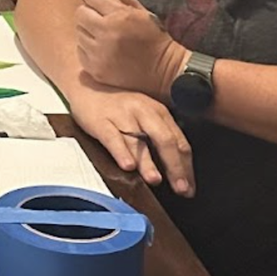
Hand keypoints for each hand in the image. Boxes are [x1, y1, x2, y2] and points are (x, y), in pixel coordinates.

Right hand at [70, 80, 195, 196]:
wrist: (86, 87)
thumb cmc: (118, 106)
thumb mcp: (145, 115)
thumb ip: (159, 137)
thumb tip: (176, 169)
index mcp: (158, 111)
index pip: (179, 141)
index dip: (187, 166)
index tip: (190, 187)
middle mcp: (143, 112)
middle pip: (164, 140)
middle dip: (175, 167)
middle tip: (181, 188)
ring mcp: (122, 116)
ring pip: (138, 142)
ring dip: (148, 163)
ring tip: (155, 180)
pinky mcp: (101, 121)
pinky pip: (113, 138)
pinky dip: (121, 152)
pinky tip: (128, 166)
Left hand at [75, 0, 186, 95]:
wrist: (164, 71)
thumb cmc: (154, 38)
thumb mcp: (142, 12)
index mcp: (120, 16)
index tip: (105, 6)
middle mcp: (107, 34)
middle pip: (80, 13)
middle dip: (90, 14)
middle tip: (103, 22)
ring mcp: (100, 54)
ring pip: (79, 32)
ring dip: (88, 32)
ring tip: (105, 37)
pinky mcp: (96, 70)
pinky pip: (80, 52)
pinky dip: (88, 50)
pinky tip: (103, 51)